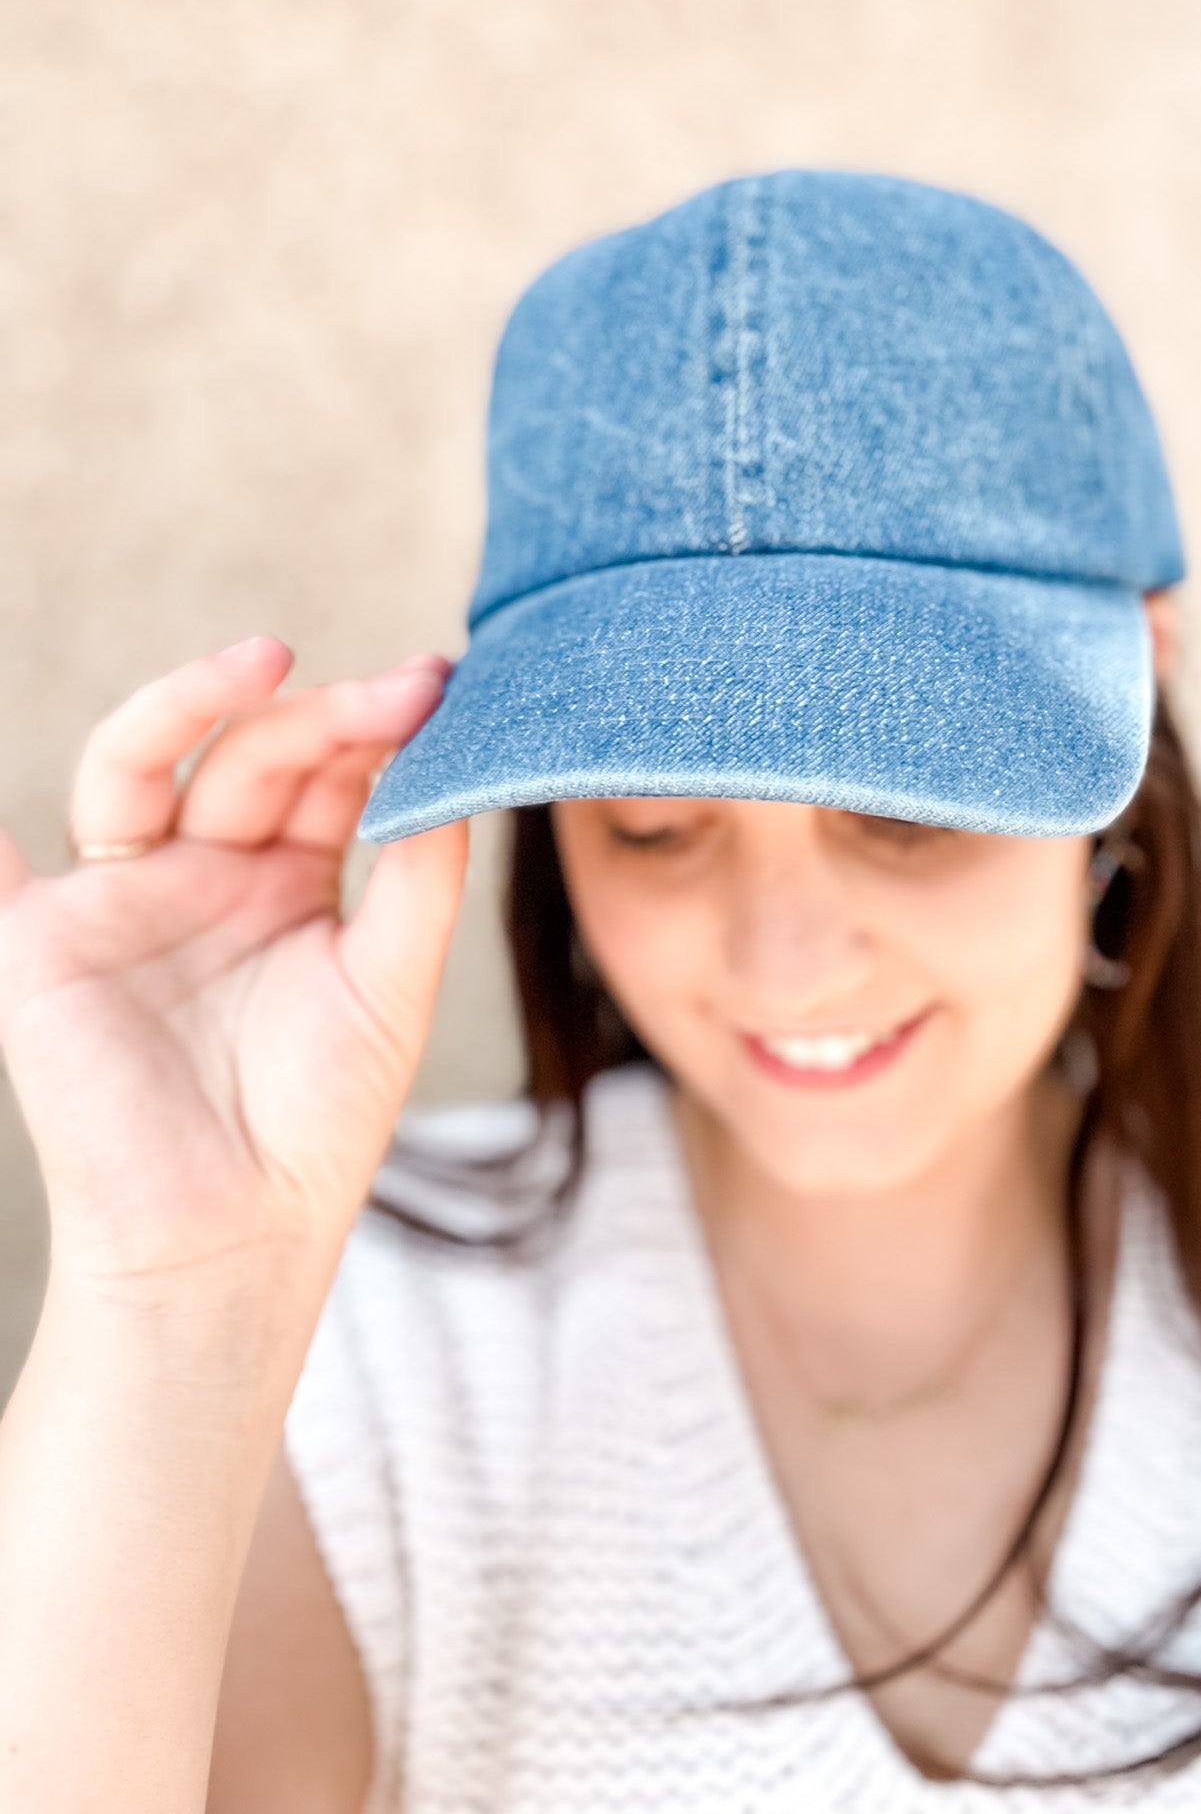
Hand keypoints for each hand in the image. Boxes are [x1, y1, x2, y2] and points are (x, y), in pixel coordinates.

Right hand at [0, 637, 469, 1296]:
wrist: (235, 1235)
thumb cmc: (321, 1121)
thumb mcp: (393, 984)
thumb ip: (422, 877)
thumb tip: (459, 765)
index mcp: (291, 878)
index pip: (328, 771)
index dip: (380, 725)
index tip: (443, 685)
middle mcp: (206, 872)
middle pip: (252, 756)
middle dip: (324, 714)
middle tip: (399, 690)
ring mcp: (126, 897)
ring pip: (142, 765)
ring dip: (190, 702)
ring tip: (265, 659)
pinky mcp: (45, 942)